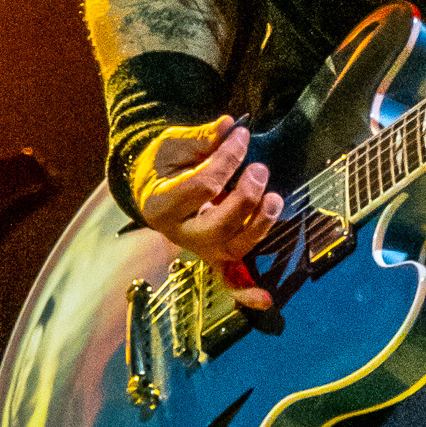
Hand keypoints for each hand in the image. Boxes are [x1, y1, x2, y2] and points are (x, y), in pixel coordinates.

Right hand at [127, 116, 283, 309]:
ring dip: (260, 226)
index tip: (242, 135)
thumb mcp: (172, 145)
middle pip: (218, 227)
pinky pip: (229, 281)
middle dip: (245, 199)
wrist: (150, 187)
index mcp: (162, 204)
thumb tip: (229, 126)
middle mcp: (180, 234)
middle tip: (259, 169)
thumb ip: (200, 138)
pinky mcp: (214, 256)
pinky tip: (266, 300)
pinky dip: (246, 292)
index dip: (228, 160)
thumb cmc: (163, 165)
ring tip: (275, 197)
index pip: (203, 186)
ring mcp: (200, 249)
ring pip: (234, 250)